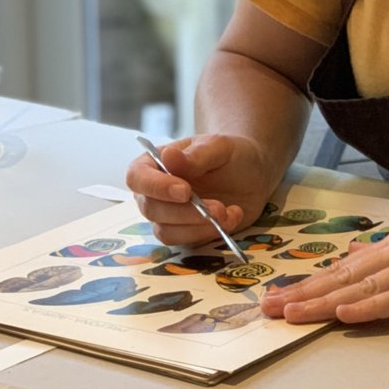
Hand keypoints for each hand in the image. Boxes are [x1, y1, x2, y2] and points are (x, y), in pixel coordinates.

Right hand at [124, 133, 269, 249]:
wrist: (250, 172)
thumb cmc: (229, 154)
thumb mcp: (219, 147)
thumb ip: (195, 155)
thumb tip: (167, 156)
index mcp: (153, 163)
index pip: (137, 177)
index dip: (156, 187)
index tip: (184, 190)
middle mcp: (154, 192)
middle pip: (151, 209)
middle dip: (185, 212)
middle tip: (217, 207)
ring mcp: (167, 215)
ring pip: (166, 232)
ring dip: (198, 226)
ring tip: (227, 213)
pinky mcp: (184, 232)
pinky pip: (187, 242)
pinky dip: (210, 233)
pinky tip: (232, 217)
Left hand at [260, 214, 388, 322]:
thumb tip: (368, 268)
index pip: (348, 267)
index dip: (312, 282)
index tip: (281, 294)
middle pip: (344, 275)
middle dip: (304, 292)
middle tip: (268, 307)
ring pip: (363, 286)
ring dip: (324, 302)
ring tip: (292, 313)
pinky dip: (371, 307)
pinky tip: (347, 315)